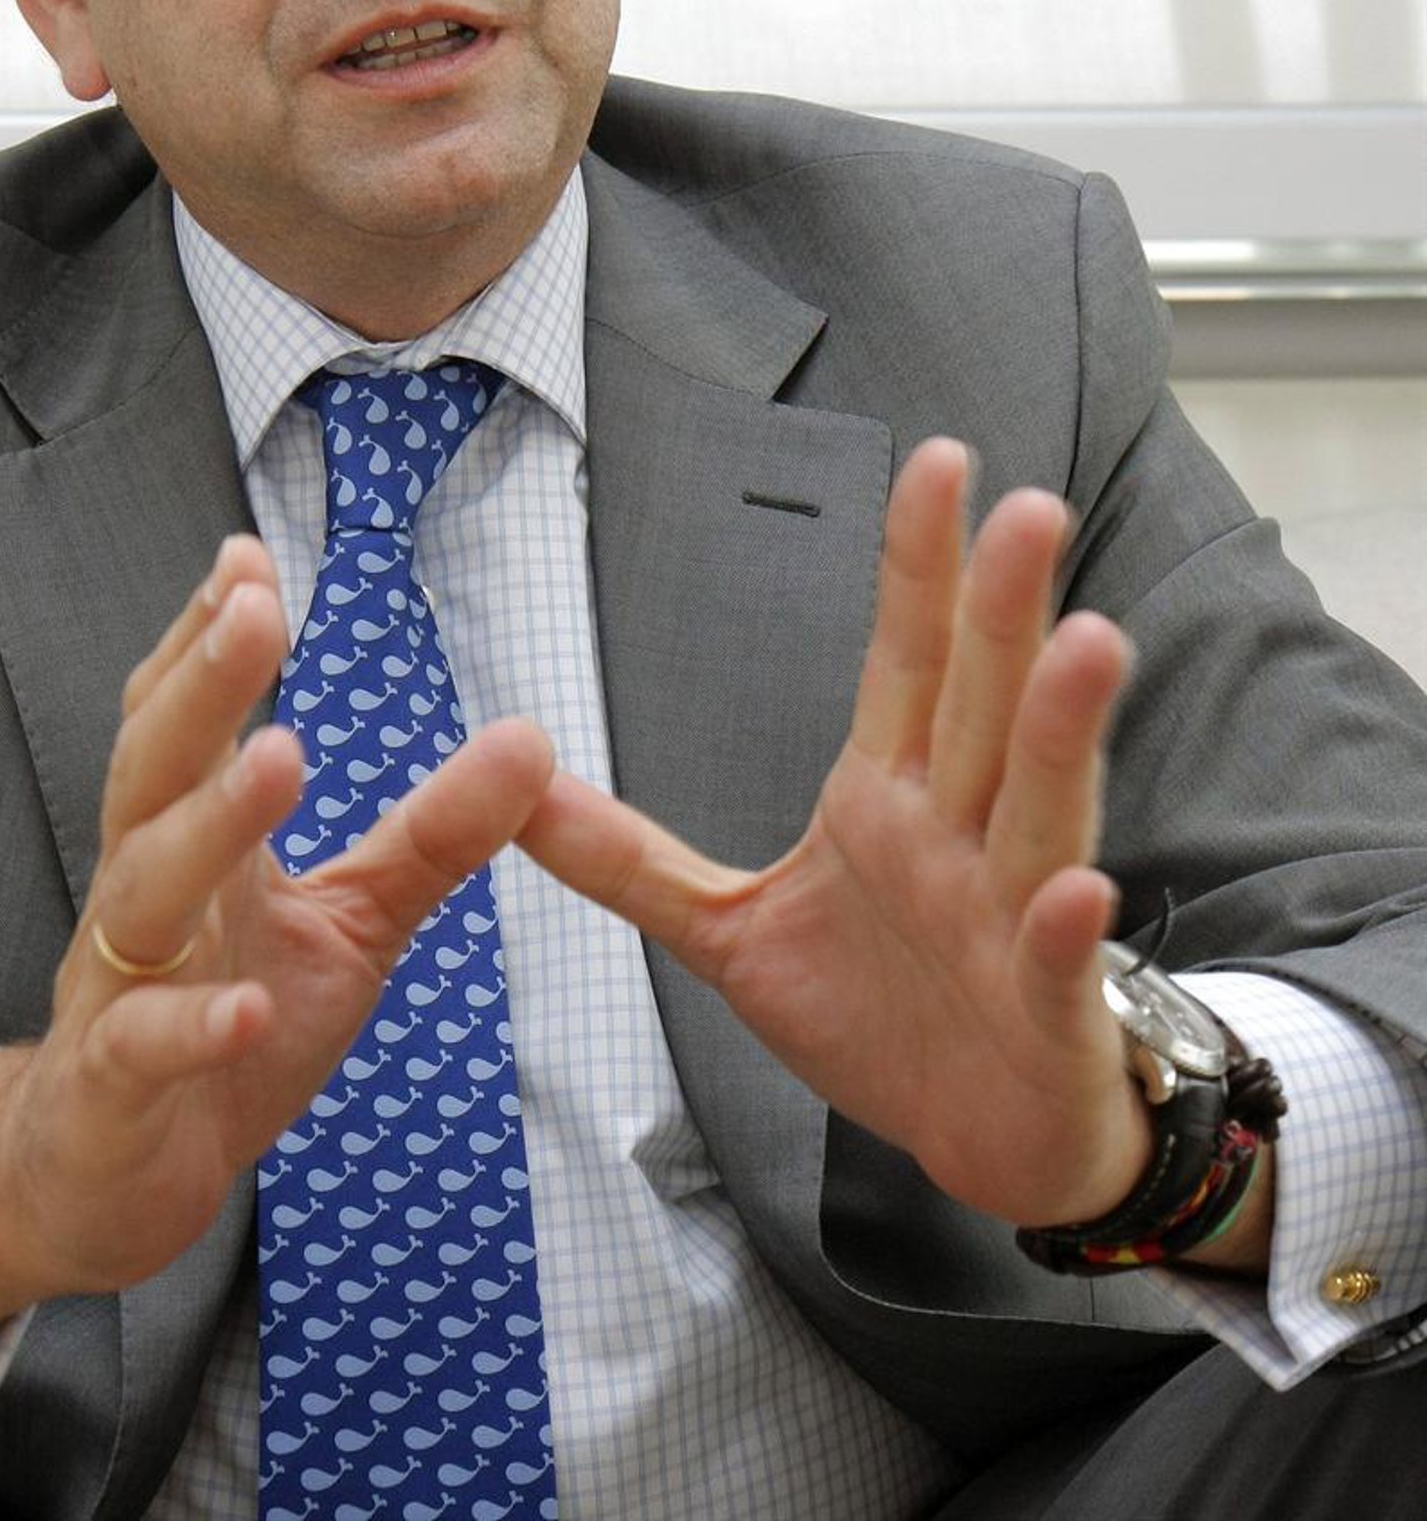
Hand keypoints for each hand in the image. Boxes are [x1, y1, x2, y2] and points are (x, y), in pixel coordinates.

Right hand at [0, 536, 552, 1355]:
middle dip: (205, 685)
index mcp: (193, 843)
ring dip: (210, 821)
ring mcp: (119, 988)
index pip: (185, 721)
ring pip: (147, 887)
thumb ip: (430, 836)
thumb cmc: (222, 1027)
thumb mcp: (349, 925)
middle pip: (158, 769)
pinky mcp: (112, 1091)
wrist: (98, 1177)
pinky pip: (143, 1047)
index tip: (250, 559)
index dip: (209, 641)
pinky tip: (243, 1010)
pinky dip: (189, 1026)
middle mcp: (145, 895)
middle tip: (257, 607)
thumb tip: (529, 737)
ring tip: (280, 758)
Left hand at [517, 438, 1151, 1232]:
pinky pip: (1053, 959)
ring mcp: (1011, 914)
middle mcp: (959, 832)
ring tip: (1088, 641)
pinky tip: (1077, 888)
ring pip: (1040, 803)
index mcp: (888, 797)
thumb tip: (517, 785)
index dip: (917, 563)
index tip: (937, 461)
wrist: (987, 1146)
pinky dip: (1066, 926)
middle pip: (981, 700)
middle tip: (1029, 508)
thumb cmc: (881, 1018)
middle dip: (1002, 605)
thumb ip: (629, 857)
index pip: (906, 656)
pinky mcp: (1044, 1009)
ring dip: (1061, 726)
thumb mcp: (728, 929)